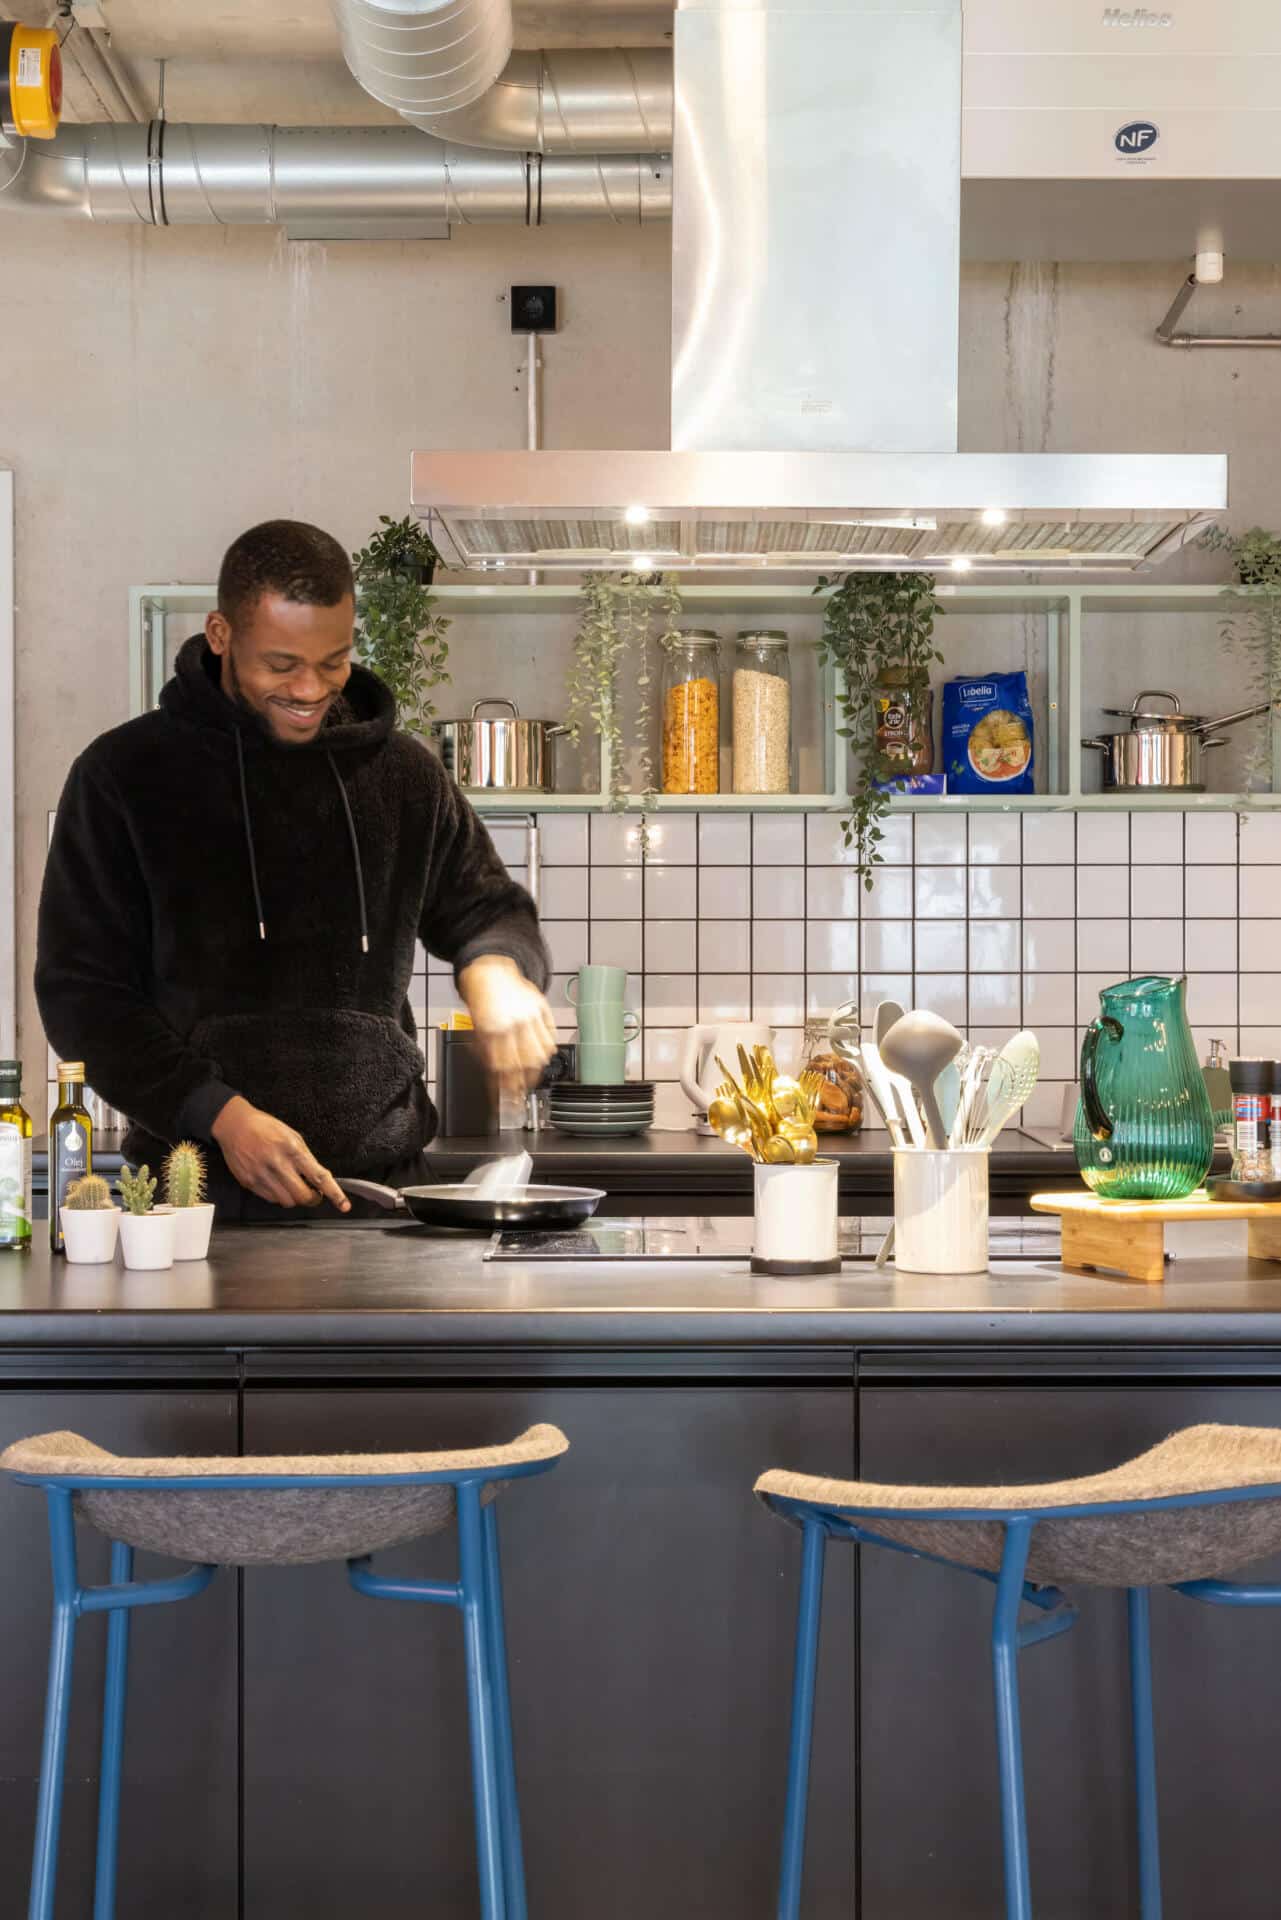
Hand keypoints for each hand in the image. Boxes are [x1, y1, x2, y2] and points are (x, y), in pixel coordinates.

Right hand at [211, 1096, 350, 1211]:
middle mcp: (278, 1164)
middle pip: (303, 1196)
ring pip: (287, 1201)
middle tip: (314, 1195)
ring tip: (294, 1186)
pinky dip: (279, 1196)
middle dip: (313, 1199)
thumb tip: (318, 1179)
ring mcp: (262, 1175)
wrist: (235, 1125)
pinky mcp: (249, 1182)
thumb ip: (305, 1157)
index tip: (344, 1205)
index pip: (319, 1177)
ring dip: (295, 1198)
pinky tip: (278, 1184)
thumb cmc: (266, 1127)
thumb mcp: (292, 1135)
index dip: (334, 1194)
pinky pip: (271, 1199)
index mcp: (293, 1149)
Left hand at [458, 956, 557, 1092]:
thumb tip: (495, 1076)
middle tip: (521, 1092)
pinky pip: (550, 1035)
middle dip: (524, 1082)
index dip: (506, 1086)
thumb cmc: (481, 1000)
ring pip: (541, 1052)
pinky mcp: (541, 1008)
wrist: (490, 971)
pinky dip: (547, 1049)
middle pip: (525, 1063)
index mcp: (492, 1028)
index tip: (506, 1098)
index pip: (502, 1067)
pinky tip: (542, 1055)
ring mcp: (530, 1015)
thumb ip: (485, 1050)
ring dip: (538, 1068)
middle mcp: (513, 1023)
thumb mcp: (476, 1027)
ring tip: (532, 1076)